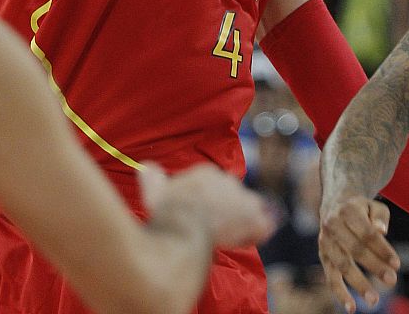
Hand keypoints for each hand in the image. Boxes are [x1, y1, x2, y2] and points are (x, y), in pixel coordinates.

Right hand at [140, 161, 276, 247]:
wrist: (186, 227)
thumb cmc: (169, 212)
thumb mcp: (154, 191)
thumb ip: (151, 177)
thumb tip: (145, 166)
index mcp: (207, 173)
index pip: (214, 182)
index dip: (209, 199)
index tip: (200, 211)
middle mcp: (229, 181)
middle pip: (232, 194)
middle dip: (226, 208)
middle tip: (214, 226)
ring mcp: (244, 199)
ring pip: (250, 207)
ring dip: (243, 220)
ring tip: (230, 234)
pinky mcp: (254, 219)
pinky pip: (263, 226)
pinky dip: (257, 233)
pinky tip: (245, 241)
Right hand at [319, 195, 398, 313]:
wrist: (335, 202)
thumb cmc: (361, 208)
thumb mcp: (374, 206)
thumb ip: (380, 217)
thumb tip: (382, 231)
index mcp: (348, 210)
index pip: (367, 233)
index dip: (382, 249)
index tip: (397, 264)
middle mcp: (333, 225)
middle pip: (355, 249)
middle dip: (374, 266)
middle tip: (392, 280)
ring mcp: (326, 241)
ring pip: (342, 265)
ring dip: (358, 284)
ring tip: (374, 300)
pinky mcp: (323, 255)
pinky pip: (330, 277)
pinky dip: (340, 293)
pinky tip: (351, 307)